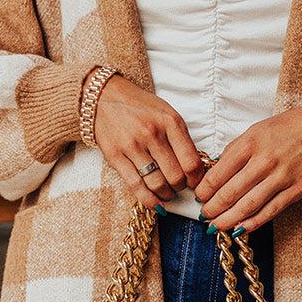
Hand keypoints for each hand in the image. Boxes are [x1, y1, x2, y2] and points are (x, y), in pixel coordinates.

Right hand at [90, 73, 204, 208]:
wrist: (105, 97)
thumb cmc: (140, 107)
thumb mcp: (166, 114)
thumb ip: (180, 138)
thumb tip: (194, 169)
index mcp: (170, 122)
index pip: (191, 161)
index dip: (196, 179)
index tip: (195, 183)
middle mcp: (152, 133)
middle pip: (175, 176)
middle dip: (180, 187)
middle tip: (178, 187)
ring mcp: (133, 146)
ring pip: (157, 184)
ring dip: (166, 195)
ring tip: (167, 194)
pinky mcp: (116, 156)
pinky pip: (136, 186)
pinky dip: (149, 200)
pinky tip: (156, 204)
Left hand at [195, 94, 301, 233]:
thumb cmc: (287, 128)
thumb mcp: (256, 131)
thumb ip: (235, 151)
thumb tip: (214, 173)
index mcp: (251, 143)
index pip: (219, 172)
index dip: (205, 189)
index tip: (199, 197)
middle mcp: (265, 160)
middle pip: (231, 192)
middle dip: (213, 208)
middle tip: (204, 216)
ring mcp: (282, 177)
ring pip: (248, 205)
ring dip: (228, 219)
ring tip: (216, 226)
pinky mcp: (296, 190)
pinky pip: (270, 211)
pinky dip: (252, 222)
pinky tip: (239, 229)